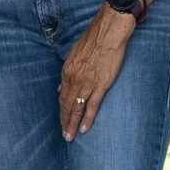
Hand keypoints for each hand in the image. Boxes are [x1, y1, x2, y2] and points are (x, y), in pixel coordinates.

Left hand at [58, 7, 135, 141]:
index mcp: (67, 72)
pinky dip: (87, 119)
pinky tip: (84, 129)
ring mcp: (87, 84)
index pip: (62, 96)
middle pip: (67, 106)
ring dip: (73, 124)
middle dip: (65, 122)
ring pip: (77, 109)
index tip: (62, 120)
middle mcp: (74, 80)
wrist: (108, 33)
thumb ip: (67, 72)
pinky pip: (92, 106)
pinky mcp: (101, 85)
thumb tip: (61, 88)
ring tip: (70, 136)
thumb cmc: (92, 40)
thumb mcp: (73, 54)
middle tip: (64, 135)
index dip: (62, 110)